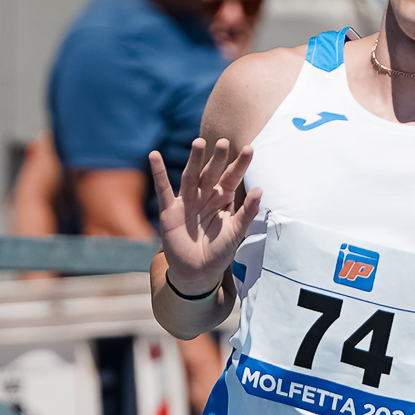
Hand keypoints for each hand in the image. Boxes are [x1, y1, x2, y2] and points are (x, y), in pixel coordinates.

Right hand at [150, 136, 261, 295]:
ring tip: (199, 142)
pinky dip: (159, 173)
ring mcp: (187, 201)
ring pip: (191, 176)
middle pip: (211, 172)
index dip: (240, 165)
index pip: (232, 178)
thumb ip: (247, 212)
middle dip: (217, 158)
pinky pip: (163, 189)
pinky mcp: (170, 211)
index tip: (250, 149)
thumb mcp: (236, 232)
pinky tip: (154, 155)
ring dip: (194, 160)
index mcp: (222, 199)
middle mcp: (205, 195)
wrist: (198, 272)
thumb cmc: (219, 251)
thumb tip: (260, 190)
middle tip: (224, 142)